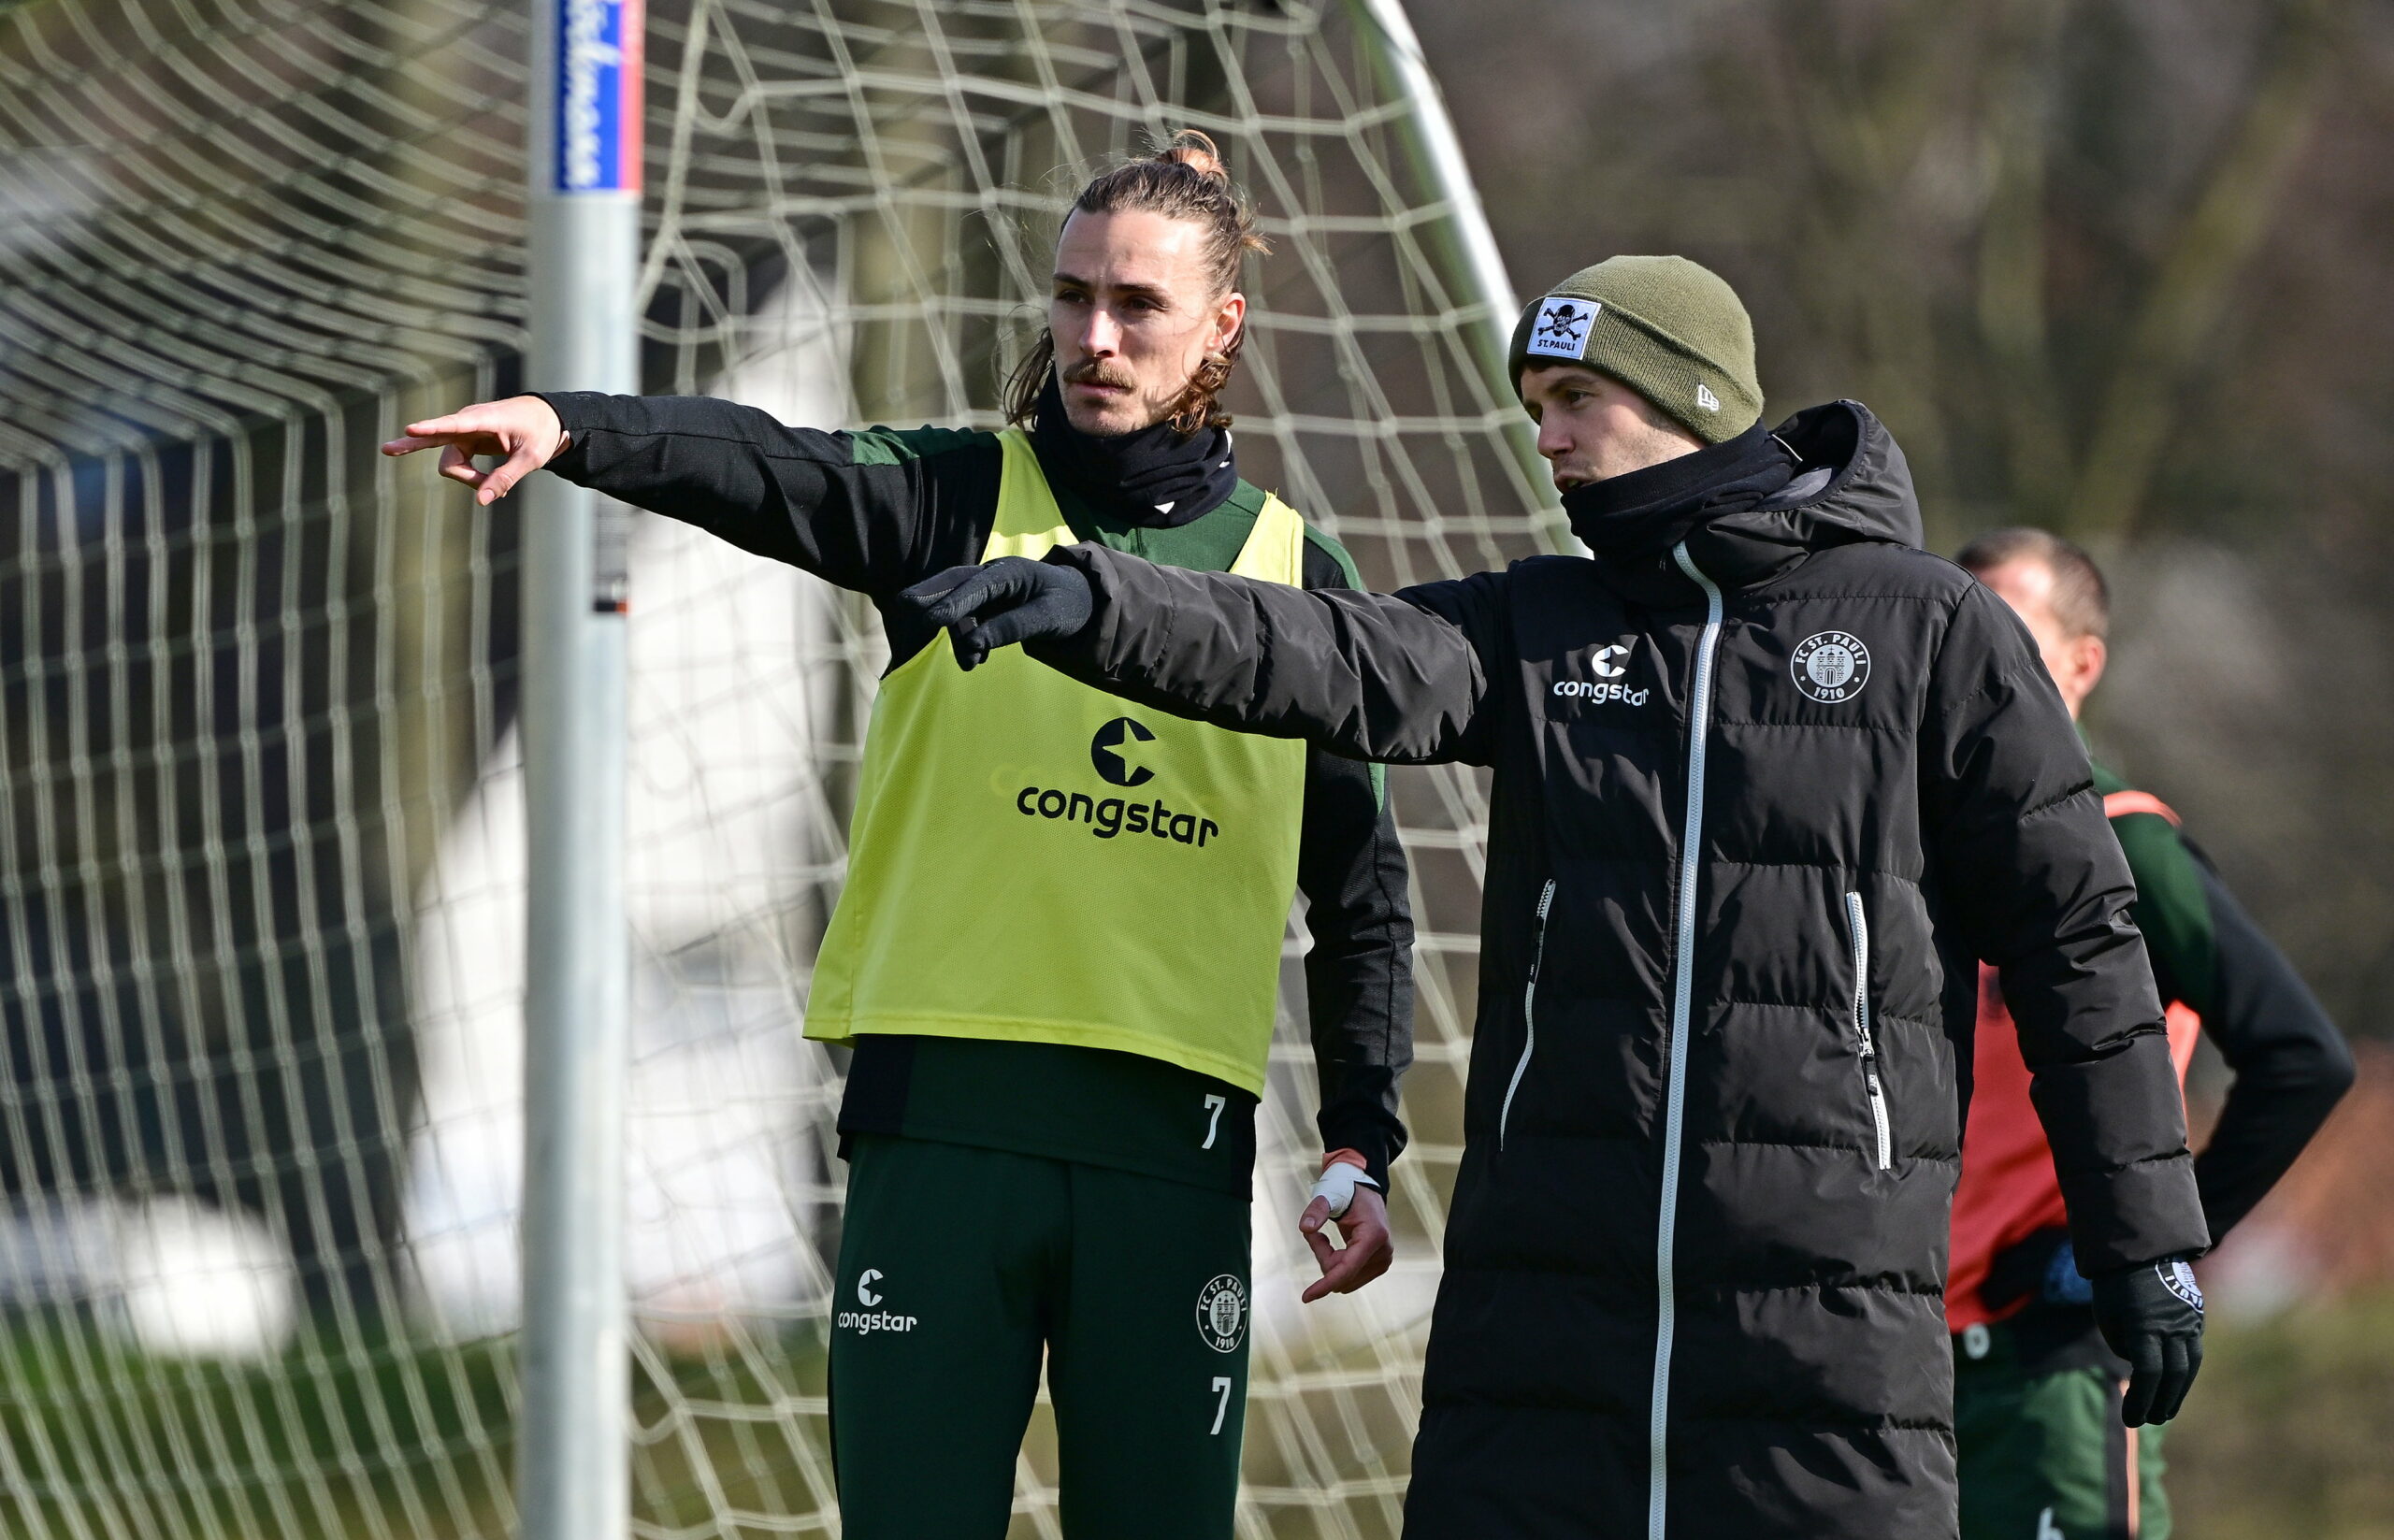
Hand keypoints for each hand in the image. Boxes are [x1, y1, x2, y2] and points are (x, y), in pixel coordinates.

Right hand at [379, 395, 570, 505]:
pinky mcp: (464, 442)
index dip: (432, 427)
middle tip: (385, 450)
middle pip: (437, 441)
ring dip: (470, 480)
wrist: (546, 418)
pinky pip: (457, 466)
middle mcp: (468, 423)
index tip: (411, 429)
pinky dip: (471, 478)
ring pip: (451, 464)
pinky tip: (486, 485)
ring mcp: (463, 432)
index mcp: (486, 418)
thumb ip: (506, 478)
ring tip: (498, 487)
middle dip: (412, 444)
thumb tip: (482, 501)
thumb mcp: (530, 458)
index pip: (455, 424)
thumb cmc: (540, 433)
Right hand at [898, 558, 1093, 669]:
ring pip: (957, 607)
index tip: (933, 619)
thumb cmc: (1067, 605)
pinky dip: (966, 640)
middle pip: (953, 581)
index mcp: (1011, 571)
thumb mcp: (1049, 619)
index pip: (978, 585)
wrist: (1078, 602)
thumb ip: (1013, 628)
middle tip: (903, 606)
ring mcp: (986, 588)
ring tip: (972, 664)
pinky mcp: (984, 604)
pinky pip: (965, 620)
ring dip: (958, 635)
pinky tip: (976, 660)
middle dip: (928, 594)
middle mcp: (993, 574)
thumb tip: (976, 643)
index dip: (955, 602)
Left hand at [1298, 1178, 1392, 1303]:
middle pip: (1341, 1274)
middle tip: (1316, 1233)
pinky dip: (1336, 1264)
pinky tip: (1336, 1246)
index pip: (1346, 1269)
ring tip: (1326, 1237)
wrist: (1364, 1191)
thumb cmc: (1346, 1191)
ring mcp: (1383, 1261)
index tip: (1306, 1297)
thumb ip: (1316, 1210)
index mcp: (1373, 1236)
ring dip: (1329, 1261)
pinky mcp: (1379, 1266)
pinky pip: (1348, 1278)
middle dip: (1323, 1257)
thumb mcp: (1329, 1194)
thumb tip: (1305, 1228)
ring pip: (1343, 1279)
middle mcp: (1383, 1252)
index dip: (1325, 1284)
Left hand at [2090, 1255, 2204, 1425]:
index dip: (2139, 1400)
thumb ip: (2124, 1345)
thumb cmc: (2115, 1284)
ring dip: (2177, 1393)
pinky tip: (2175, 1386)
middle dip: (2161, 1402)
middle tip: (2150, 1421)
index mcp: (2145, 1326)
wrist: (2144, 1248)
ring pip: (2188, 1366)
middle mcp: (2172, 1327)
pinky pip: (2193, 1352)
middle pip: (2172, 1376)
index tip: (2130, 1419)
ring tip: (2165, 1412)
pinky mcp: (2196, 1318)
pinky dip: (2185, 1372)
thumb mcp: (2108, 1316)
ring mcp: (2188, 1323)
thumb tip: (2139, 1365)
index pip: (2147, 1374)